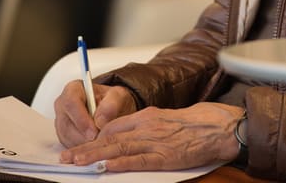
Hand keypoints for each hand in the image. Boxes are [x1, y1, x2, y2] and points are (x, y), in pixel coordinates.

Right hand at [54, 80, 137, 146]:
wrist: (111, 108)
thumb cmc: (112, 100)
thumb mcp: (118, 96)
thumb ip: (111, 105)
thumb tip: (100, 121)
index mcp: (73, 89)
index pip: (71, 103)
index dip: (81, 120)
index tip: (94, 132)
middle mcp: (62, 105)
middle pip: (66, 124)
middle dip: (84, 137)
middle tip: (100, 143)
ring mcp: (61, 122)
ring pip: (67, 138)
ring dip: (83, 145)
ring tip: (100, 145)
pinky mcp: (63, 136)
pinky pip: (69, 146)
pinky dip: (82, 150)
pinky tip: (95, 149)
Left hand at [59, 102, 242, 171]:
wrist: (219, 127)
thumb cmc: (196, 124)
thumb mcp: (166, 118)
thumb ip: (146, 126)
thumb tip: (126, 137)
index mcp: (147, 116)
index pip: (114, 126)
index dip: (94, 137)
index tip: (79, 145)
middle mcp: (147, 126)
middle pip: (110, 137)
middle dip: (86, 148)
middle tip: (66, 156)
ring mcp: (155, 141)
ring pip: (118, 149)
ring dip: (94, 157)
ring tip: (75, 163)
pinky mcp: (164, 156)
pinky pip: (137, 161)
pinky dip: (119, 165)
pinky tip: (105, 169)